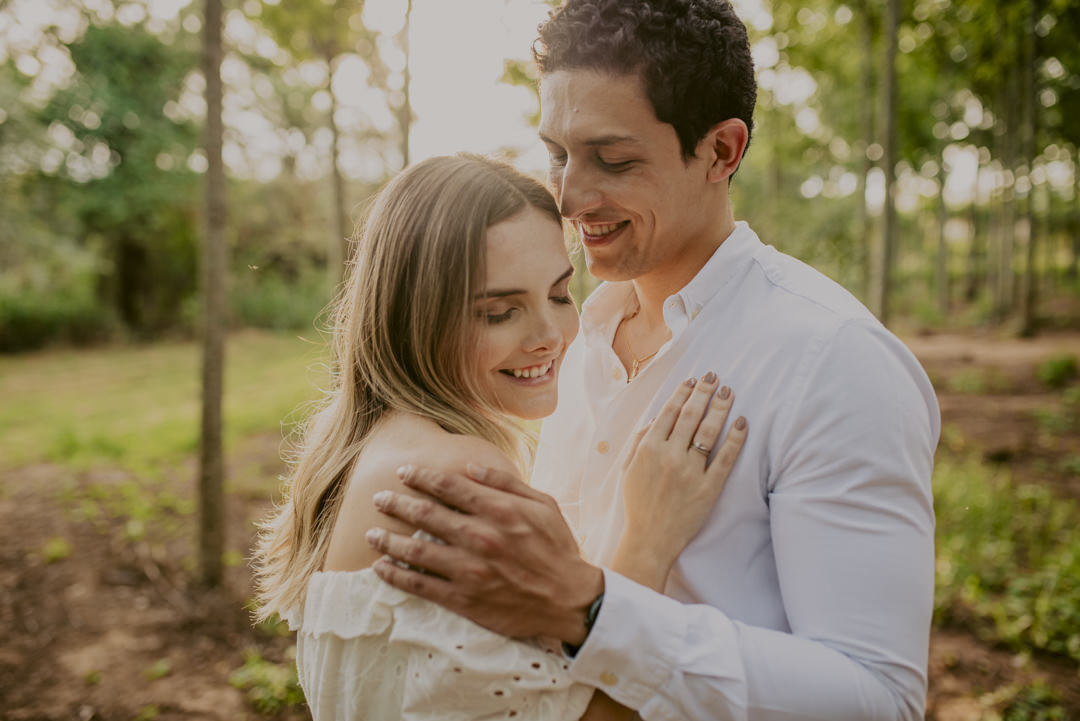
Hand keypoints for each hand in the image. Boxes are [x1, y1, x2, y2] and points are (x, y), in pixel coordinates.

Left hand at [366, 464, 603, 643]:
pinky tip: (381, 568)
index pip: (448, 486)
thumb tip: (471, 465)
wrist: (569, 599)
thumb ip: (506, 483)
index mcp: (499, 510)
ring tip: (372, 533)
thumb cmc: (556, 547)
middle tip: (379, 498)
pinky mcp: (464, 599)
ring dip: (388, 539)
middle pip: (425, 514)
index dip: (421, 477)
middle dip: (396, 503)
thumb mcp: (543, 504)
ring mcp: (470, 570)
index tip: (403, 473)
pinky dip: (396, 576)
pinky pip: (421, 585)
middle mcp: (480, 537)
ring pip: (416, 550)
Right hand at [612, 372, 746, 589]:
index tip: (693, 380)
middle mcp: (670, 456)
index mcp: (648, 449)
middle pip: (690, 415)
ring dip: (720, 408)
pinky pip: (726, 458)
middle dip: (703, 392)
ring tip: (728, 391)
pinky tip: (742, 422)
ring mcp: (690, 472)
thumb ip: (639, 440)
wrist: (650, 540)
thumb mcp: (627, 469)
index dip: (682, 393)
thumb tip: (656, 417)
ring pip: (709, 431)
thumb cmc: (637, 504)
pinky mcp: (709, 488)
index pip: (668, 412)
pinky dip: (735, 438)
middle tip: (714, 376)